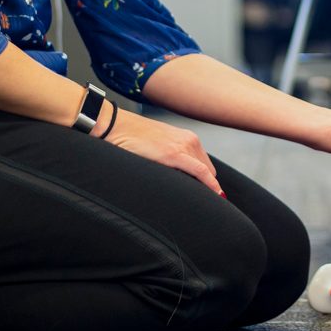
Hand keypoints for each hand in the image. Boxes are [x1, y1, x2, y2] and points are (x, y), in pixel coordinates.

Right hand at [101, 107, 224, 196]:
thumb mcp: (158, 146)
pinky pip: (201, 172)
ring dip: (205, 187)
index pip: (205, 165)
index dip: (207, 182)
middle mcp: (189, 140)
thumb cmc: (132, 138)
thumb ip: (171, 157)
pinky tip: (215, 195)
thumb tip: (177, 177)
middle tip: (201, 203)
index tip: (210, 196)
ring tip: (199, 204)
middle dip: (205, 186)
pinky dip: (210, 184)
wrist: (115, 126)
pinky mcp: (174, 154)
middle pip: (207, 171)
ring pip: (205, 173)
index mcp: (186, 138)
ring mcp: (183, 146)